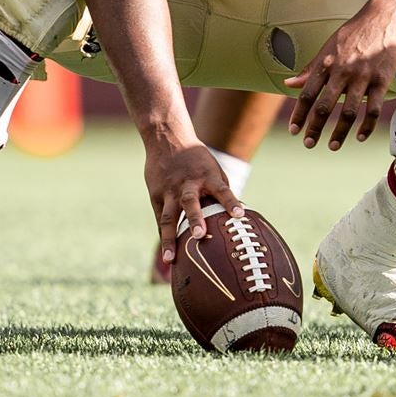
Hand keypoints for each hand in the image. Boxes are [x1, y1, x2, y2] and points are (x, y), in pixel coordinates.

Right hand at [145, 141, 243, 268]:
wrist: (167, 138)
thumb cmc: (197, 159)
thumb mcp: (213, 168)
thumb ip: (221, 191)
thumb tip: (237, 217)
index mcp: (207, 176)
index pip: (222, 190)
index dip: (231, 202)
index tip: (240, 215)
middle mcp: (187, 184)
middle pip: (191, 202)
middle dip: (195, 219)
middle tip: (199, 235)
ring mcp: (169, 190)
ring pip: (168, 216)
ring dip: (169, 238)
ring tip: (170, 258)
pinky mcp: (156, 195)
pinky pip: (160, 219)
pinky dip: (164, 235)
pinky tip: (167, 253)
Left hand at [284, 3, 395, 150]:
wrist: (383, 18)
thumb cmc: (353, 34)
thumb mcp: (328, 47)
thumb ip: (310, 69)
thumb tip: (288, 84)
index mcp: (326, 63)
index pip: (307, 93)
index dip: (299, 114)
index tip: (294, 130)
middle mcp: (341, 71)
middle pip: (324, 105)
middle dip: (314, 128)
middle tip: (308, 144)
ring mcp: (362, 77)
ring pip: (348, 111)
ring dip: (339, 132)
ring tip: (333, 146)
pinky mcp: (381, 80)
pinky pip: (373, 109)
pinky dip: (366, 126)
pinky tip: (360, 137)